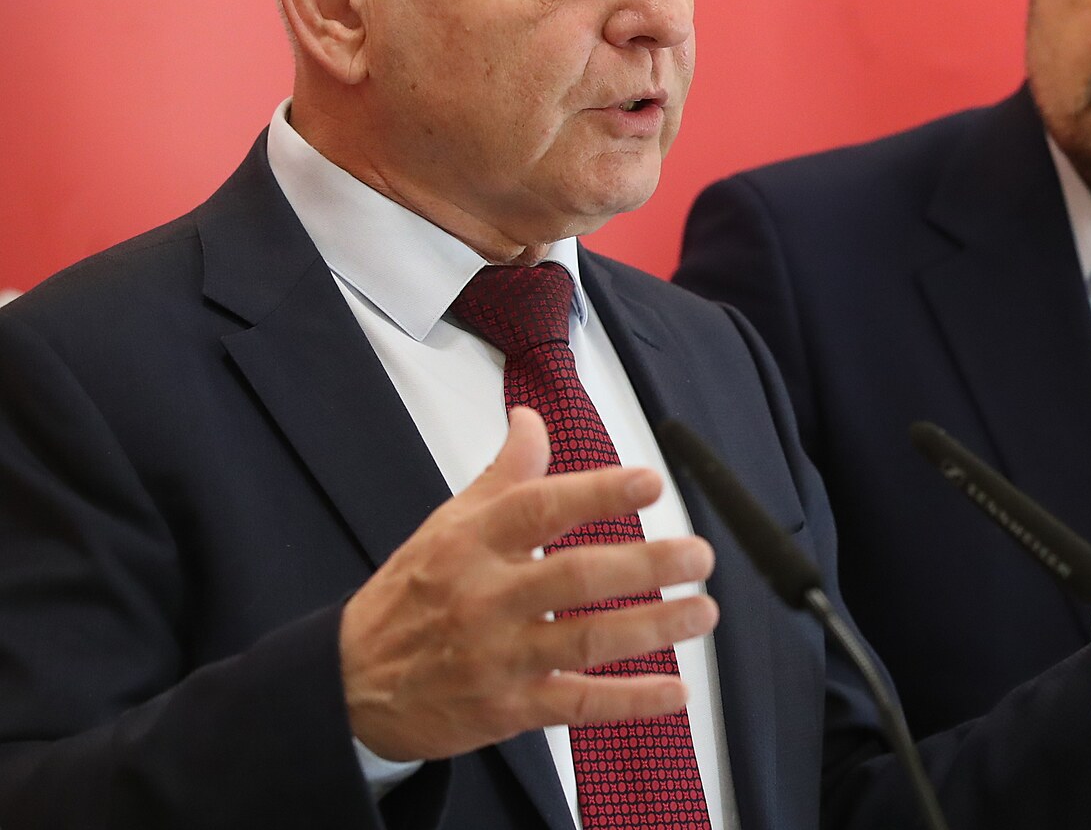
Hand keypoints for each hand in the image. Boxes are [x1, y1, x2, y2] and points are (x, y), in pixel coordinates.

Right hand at [340, 406, 716, 760]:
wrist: (350, 682)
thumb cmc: (413, 592)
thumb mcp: (448, 522)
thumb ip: (504, 473)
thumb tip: (533, 416)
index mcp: (473, 542)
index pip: (538, 509)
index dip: (597, 494)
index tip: (651, 481)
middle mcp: (486, 597)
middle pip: (574, 577)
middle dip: (645, 566)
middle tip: (699, 554)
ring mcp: (498, 657)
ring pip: (585, 640)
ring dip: (652, 628)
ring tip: (703, 611)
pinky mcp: (507, 710)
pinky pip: (577, 704)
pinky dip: (629, 702)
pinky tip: (674, 693)